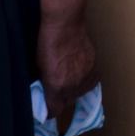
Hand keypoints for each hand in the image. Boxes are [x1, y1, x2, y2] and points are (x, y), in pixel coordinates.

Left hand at [37, 15, 96, 135]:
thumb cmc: (47, 44)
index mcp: (57, 87)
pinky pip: (91, 80)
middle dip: (62, 98)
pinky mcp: (95, 66)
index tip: (48, 107)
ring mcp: (86, 75)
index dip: (50, 110)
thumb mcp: (39, 67)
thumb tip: (45, 92)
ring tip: (69, 79)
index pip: (55, 110)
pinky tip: (79, 72)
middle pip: (69, 102)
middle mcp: (73, 85)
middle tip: (56, 89)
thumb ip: (45, 84)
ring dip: (75, 89)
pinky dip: (84, 79)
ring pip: (81, 92)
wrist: (66, 25)